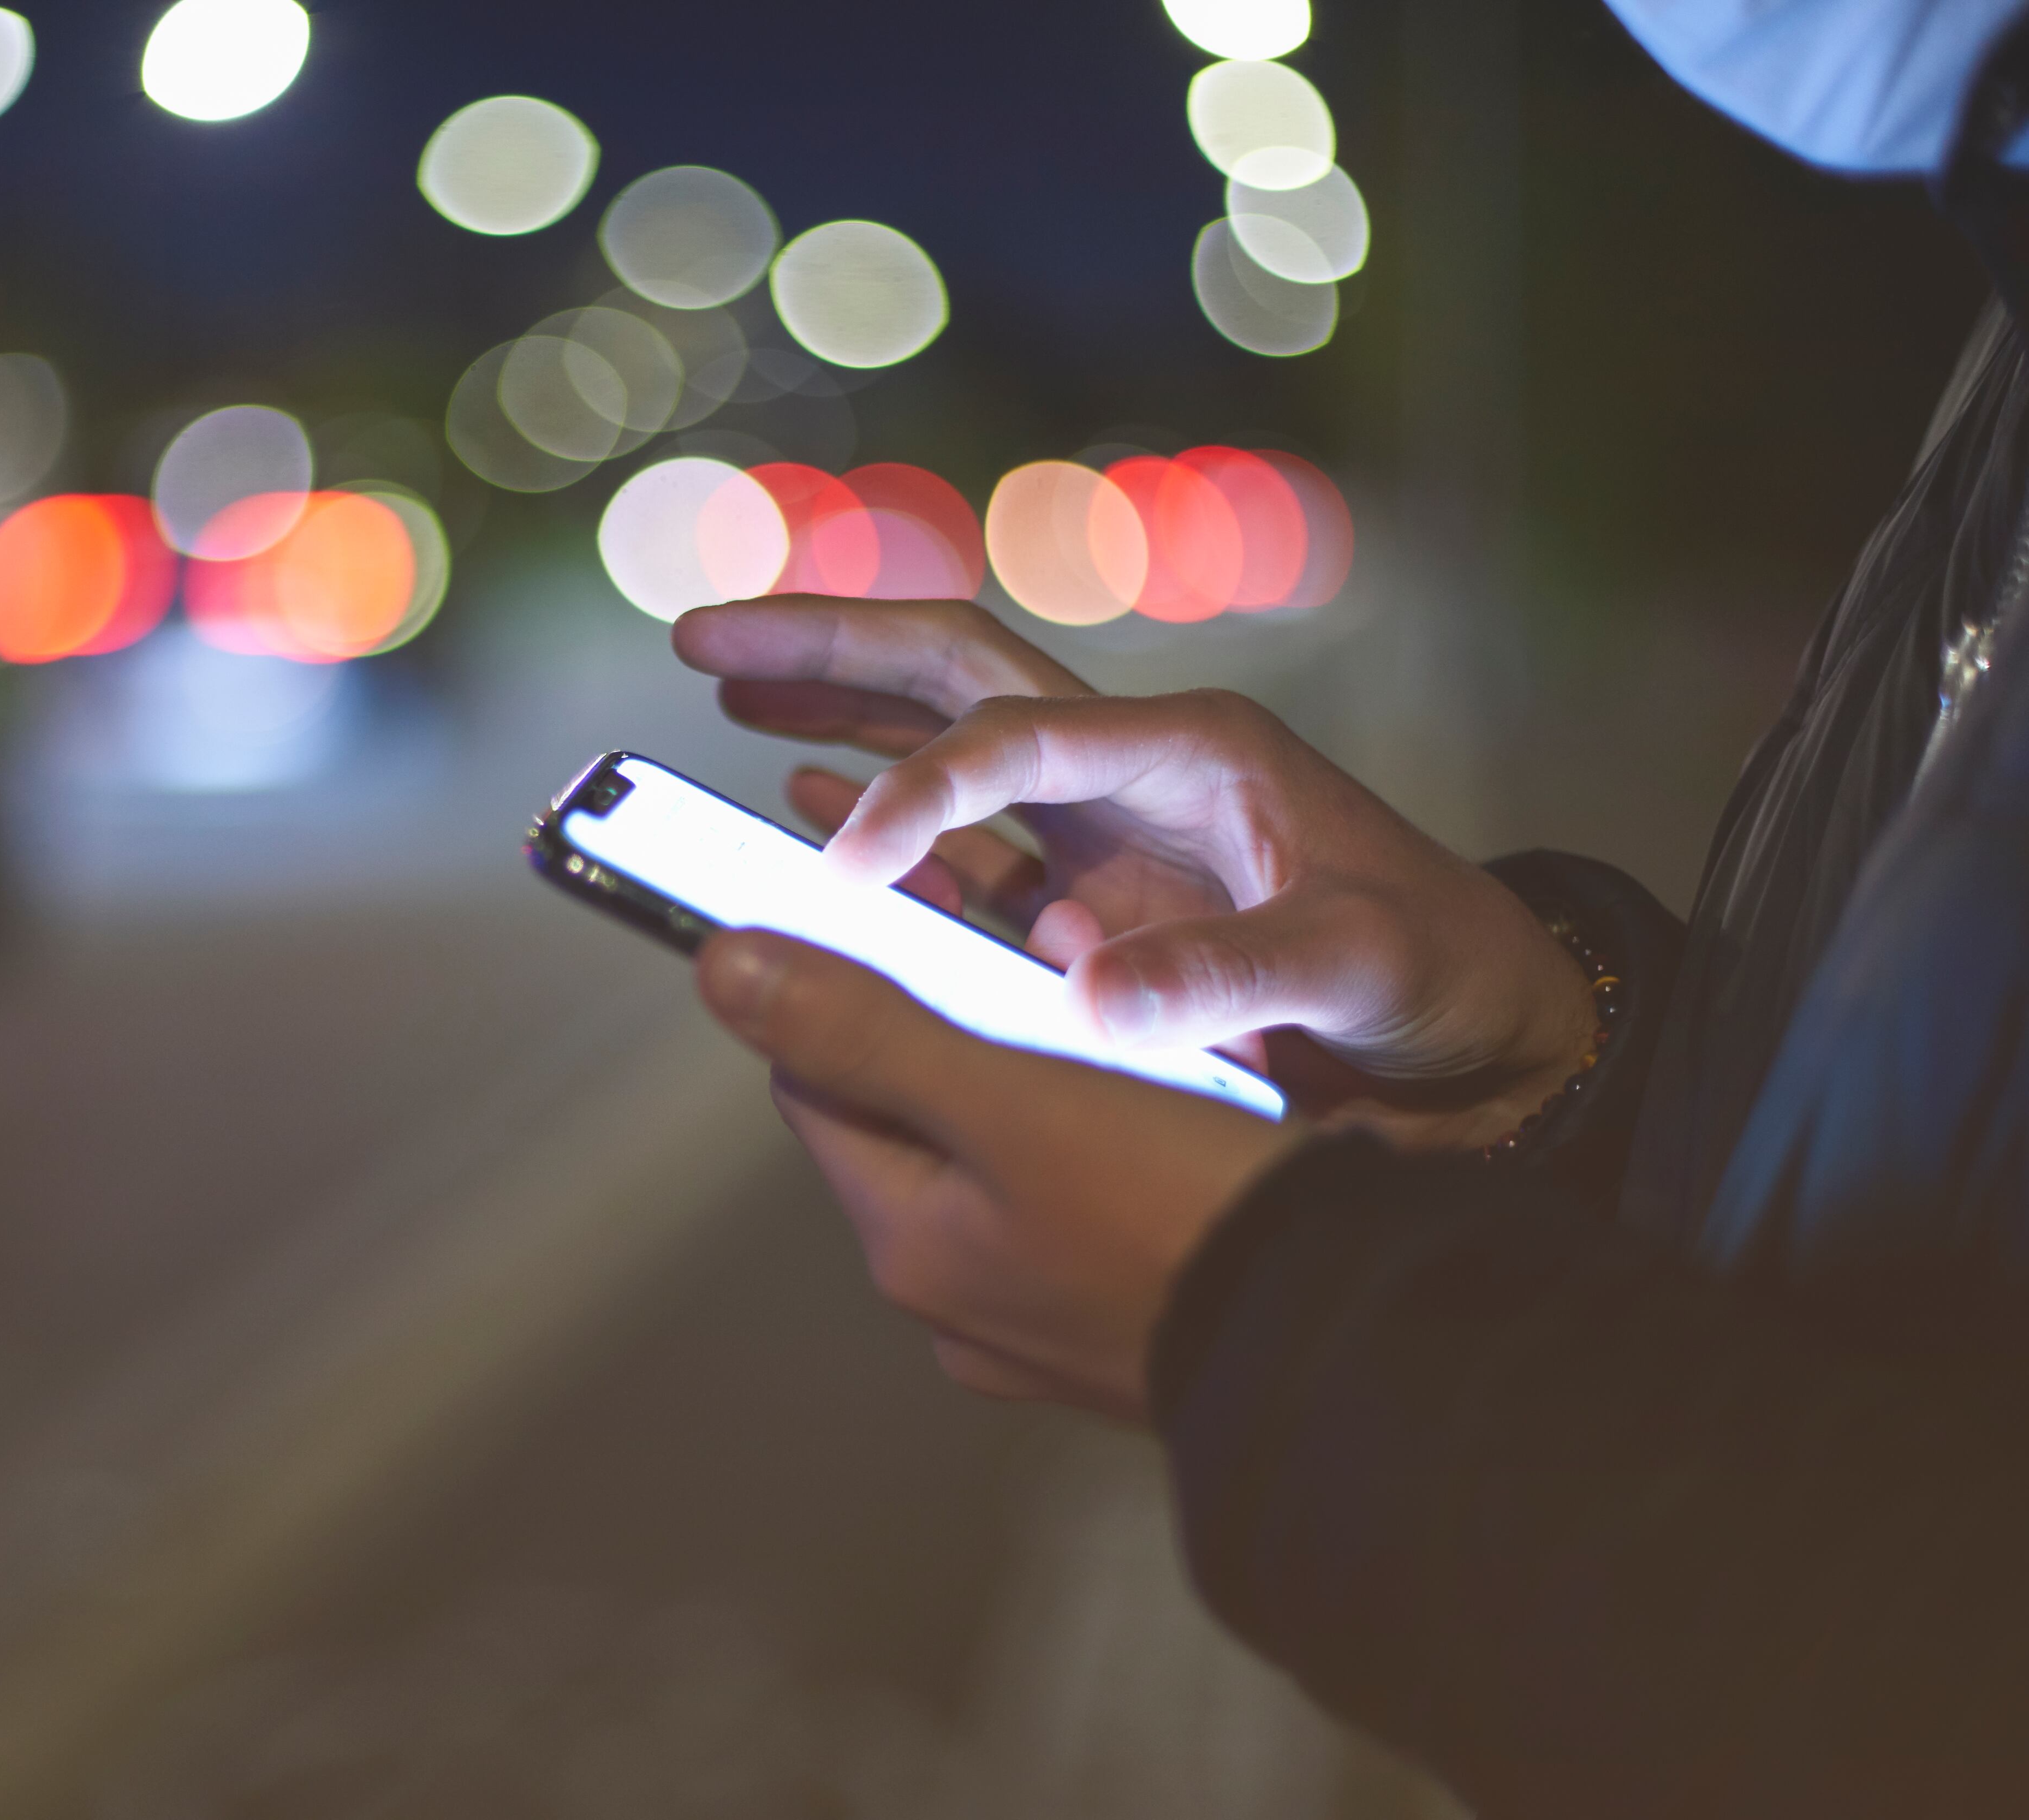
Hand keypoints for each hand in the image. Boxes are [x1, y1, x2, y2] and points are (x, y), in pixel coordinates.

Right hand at [672, 597, 1595, 1147]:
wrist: (1484, 1012)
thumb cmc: (1437, 970)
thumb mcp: (1357, 963)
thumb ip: (1232, 975)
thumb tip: (1083, 1000)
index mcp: (1190, 748)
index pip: (1013, 737)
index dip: (918, 793)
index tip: (844, 867)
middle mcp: (1132, 759)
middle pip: (956, 667)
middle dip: (830, 646)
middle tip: (699, 637)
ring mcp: (1106, 814)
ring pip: (945, 725)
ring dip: (836, 702)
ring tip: (725, 685)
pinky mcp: (1095, 877)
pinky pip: (968, 830)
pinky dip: (885, 800)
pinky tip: (808, 794)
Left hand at [696, 929, 1300, 1416]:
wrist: (1352, 1343)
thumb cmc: (1179, 1218)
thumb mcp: (1008, 1097)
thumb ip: (863, 1029)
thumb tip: (723, 970)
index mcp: (909, 1241)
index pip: (822, 1077)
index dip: (852, 981)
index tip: (910, 912)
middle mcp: (959, 1296)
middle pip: (921, 1115)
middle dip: (971, 1025)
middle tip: (1050, 961)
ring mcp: (1045, 1320)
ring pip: (1015, 1155)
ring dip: (1054, 1077)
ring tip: (1130, 1026)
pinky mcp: (1130, 1320)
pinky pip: (1094, 1202)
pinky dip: (1121, 1139)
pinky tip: (1183, 1104)